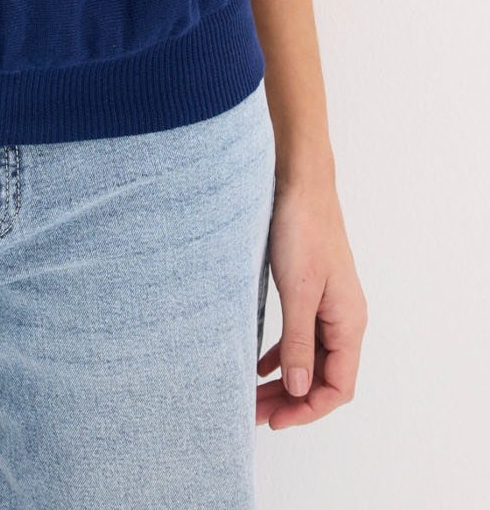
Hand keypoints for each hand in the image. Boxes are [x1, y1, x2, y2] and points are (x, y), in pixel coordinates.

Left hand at [256, 171, 367, 428]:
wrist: (298, 180)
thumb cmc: (303, 228)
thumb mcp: (298, 290)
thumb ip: (298, 341)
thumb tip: (297, 389)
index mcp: (348, 322)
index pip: (338, 387)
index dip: (308, 409)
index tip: (274, 420)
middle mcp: (343, 318)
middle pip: (322, 377)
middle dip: (290, 400)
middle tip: (253, 414)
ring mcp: (327, 304)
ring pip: (308, 358)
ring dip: (283, 380)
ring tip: (251, 397)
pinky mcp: (309, 290)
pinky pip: (300, 336)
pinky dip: (281, 354)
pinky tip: (259, 364)